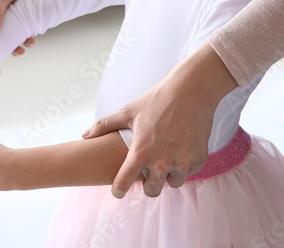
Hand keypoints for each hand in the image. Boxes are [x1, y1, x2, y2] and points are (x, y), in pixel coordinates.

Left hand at [81, 44, 236, 197]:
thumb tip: (84, 135)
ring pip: (172, 183)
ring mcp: (182, 163)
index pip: (123, 184)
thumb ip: (104, 125)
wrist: (191, 91)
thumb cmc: (157, 99)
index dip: (118, 190)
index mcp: (140, 153)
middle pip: (151, 192)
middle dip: (148, 185)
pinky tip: (181, 149)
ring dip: (168, 175)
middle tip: (147, 171)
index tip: (118, 190)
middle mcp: (161, 163)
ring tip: (166, 157)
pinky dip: (185, 165)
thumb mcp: (128, 111)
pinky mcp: (198, 160)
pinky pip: (189, 172)